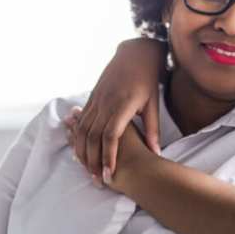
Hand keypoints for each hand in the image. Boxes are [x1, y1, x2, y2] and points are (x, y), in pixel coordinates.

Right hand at [68, 38, 166, 178]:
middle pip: (93, 137)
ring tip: (88, 170)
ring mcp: (96, 100)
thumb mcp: (153, 104)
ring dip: (83, 152)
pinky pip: (81, 122)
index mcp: (122, 105)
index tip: (110, 173)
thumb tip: (156, 152)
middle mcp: (105, 103)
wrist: (135, 54)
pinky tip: (80, 152)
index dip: (109, 156)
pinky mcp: (91, 98)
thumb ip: (152, 129)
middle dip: (94, 160)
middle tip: (98, 179)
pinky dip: (78, 138)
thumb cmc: (148, 80)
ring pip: (83, 130)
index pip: (111, 135)